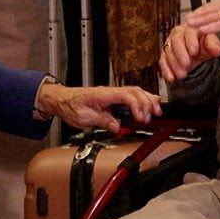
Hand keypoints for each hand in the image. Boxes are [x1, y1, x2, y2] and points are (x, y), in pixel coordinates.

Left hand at [35, 83, 161, 132]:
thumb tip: (118, 126)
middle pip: (135, 92)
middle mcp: (110, 92)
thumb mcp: (85, 117)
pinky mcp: (113, 98)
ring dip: (147, 100)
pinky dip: (142, 100)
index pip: (126, 95)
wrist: (62, 100)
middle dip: (148, 102)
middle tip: (155, 115)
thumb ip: (103, 121)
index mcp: (104, 94)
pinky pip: (131, 96)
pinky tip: (149, 105)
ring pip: (136, 92)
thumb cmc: (71, 106)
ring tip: (157, 110)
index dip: (137, 106)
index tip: (140, 118)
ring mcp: (112, 93)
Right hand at [159, 24, 219, 83]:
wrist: (197, 53)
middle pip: (176, 40)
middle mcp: (177, 33)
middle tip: (187, 64)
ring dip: (175, 64)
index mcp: (191, 27)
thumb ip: (213, 46)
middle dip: (180, 53)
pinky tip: (171, 78)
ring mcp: (169, 44)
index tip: (194, 52)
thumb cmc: (205, 46)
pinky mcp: (164, 55)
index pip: (189, 31)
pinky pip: (163, 61)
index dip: (191, 41)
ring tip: (182, 75)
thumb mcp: (211, 45)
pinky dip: (166, 70)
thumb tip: (217, 49)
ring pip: (169, 52)